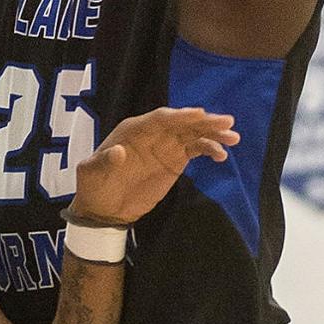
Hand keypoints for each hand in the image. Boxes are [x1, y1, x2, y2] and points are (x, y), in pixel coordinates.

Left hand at [70, 107, 238, 226]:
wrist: (104, 209)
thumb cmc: (94, 186)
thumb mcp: (90, 173)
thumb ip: (104, 161)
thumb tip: (118, 152)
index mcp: (133, 130)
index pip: (160, 118)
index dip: (179, 116)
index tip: (200, 115)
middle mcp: (153, 133)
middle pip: (181, 123)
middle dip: (203, 121)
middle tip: (227, 122)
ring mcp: (165, 146)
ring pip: (192, 134)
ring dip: (212, 134)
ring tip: (233, 137)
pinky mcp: (175, 160)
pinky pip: (195, 150)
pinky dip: (209, 149)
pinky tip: (222, 154)